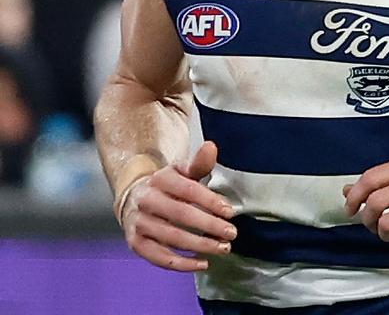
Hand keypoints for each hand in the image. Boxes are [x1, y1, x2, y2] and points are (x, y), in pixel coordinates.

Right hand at [121, 141, 236, 271]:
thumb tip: (211, 147)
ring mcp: (139, 223)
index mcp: (161, 179)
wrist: (133, 197)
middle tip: (231, 234)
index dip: (211, 202)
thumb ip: (199, 163)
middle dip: (209, 226)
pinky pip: (159, 257)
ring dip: (199, 245)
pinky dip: (181, 264)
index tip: (230, 212)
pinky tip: (202, 263)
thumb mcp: (183, 170)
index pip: (189, 190)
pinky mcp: (136, 243)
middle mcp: (147, 200)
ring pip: (172, 237)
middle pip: (181, 215)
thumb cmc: (168, 186)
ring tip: (222, 248)